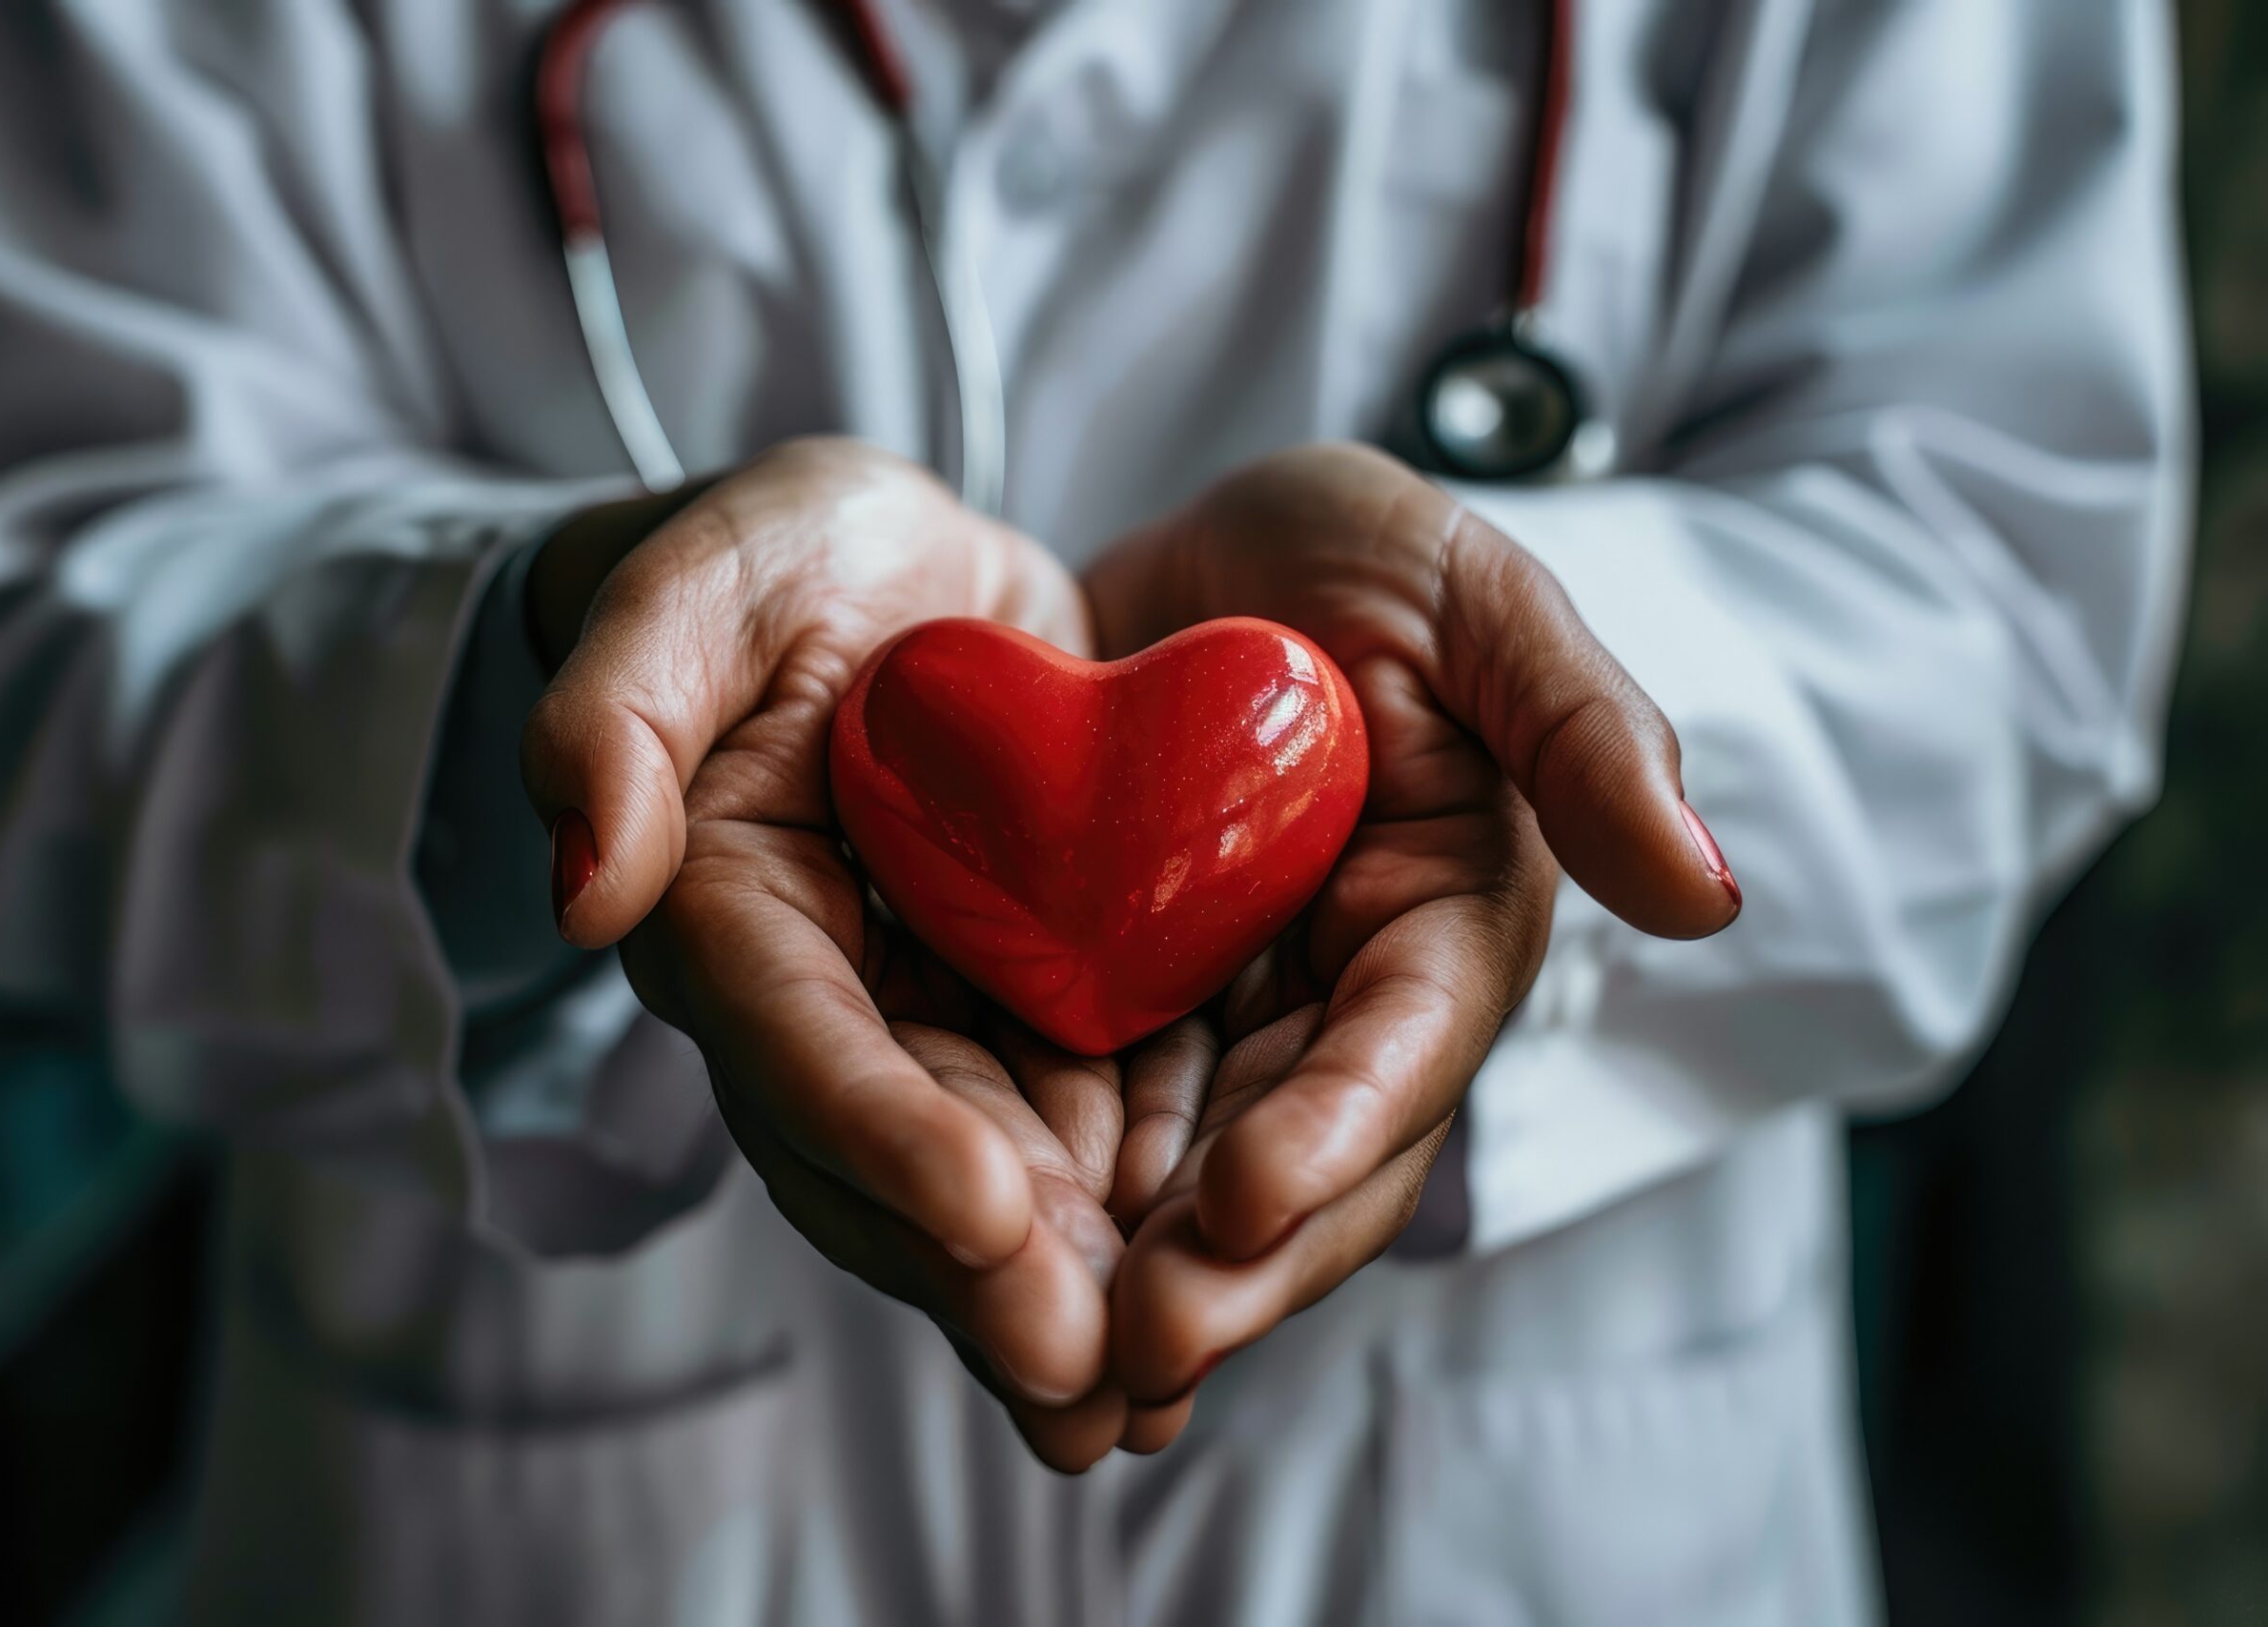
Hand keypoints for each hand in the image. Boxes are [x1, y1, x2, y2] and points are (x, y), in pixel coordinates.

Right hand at [522, 439, 1160, 1465]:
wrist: (885, 572)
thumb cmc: (774, 563)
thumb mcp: (697, 584)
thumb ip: (619, 710)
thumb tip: (584, 885)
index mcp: (728, 912)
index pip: (794, 1041)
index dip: (877, 1133)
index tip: (982, 1217)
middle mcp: (824, 998)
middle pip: (891, 1159)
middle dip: (987, 1274)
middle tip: (1091, 1374)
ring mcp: (928, 1015)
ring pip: (989, 1175)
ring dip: (1066, 1285)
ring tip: (1153, 1388)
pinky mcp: (1025, 1003)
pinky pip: (1080, 1117)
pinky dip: (1139, 1202)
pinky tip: (1213, 1277)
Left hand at [1082, 443, 1741, 1415]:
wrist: (1197, 559)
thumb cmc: (1355, 554)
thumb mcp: (1473, 595)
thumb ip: (1584, 728)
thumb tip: (1708, 899)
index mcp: (1450, 920)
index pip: (1408, 1048)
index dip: (1338, 1131)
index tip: (1248, 1202)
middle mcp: (1351, 1004)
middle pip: (1310, 1162)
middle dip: (1238, 1263)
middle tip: (1137, 1344)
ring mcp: (1238, 1026)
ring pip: (1203, 1183)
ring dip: (1146, 1279)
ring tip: (1063, 1364)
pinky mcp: (1132, 1023)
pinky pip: (1098, 1132)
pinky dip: (1059, 1210)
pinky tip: (990, 1281)